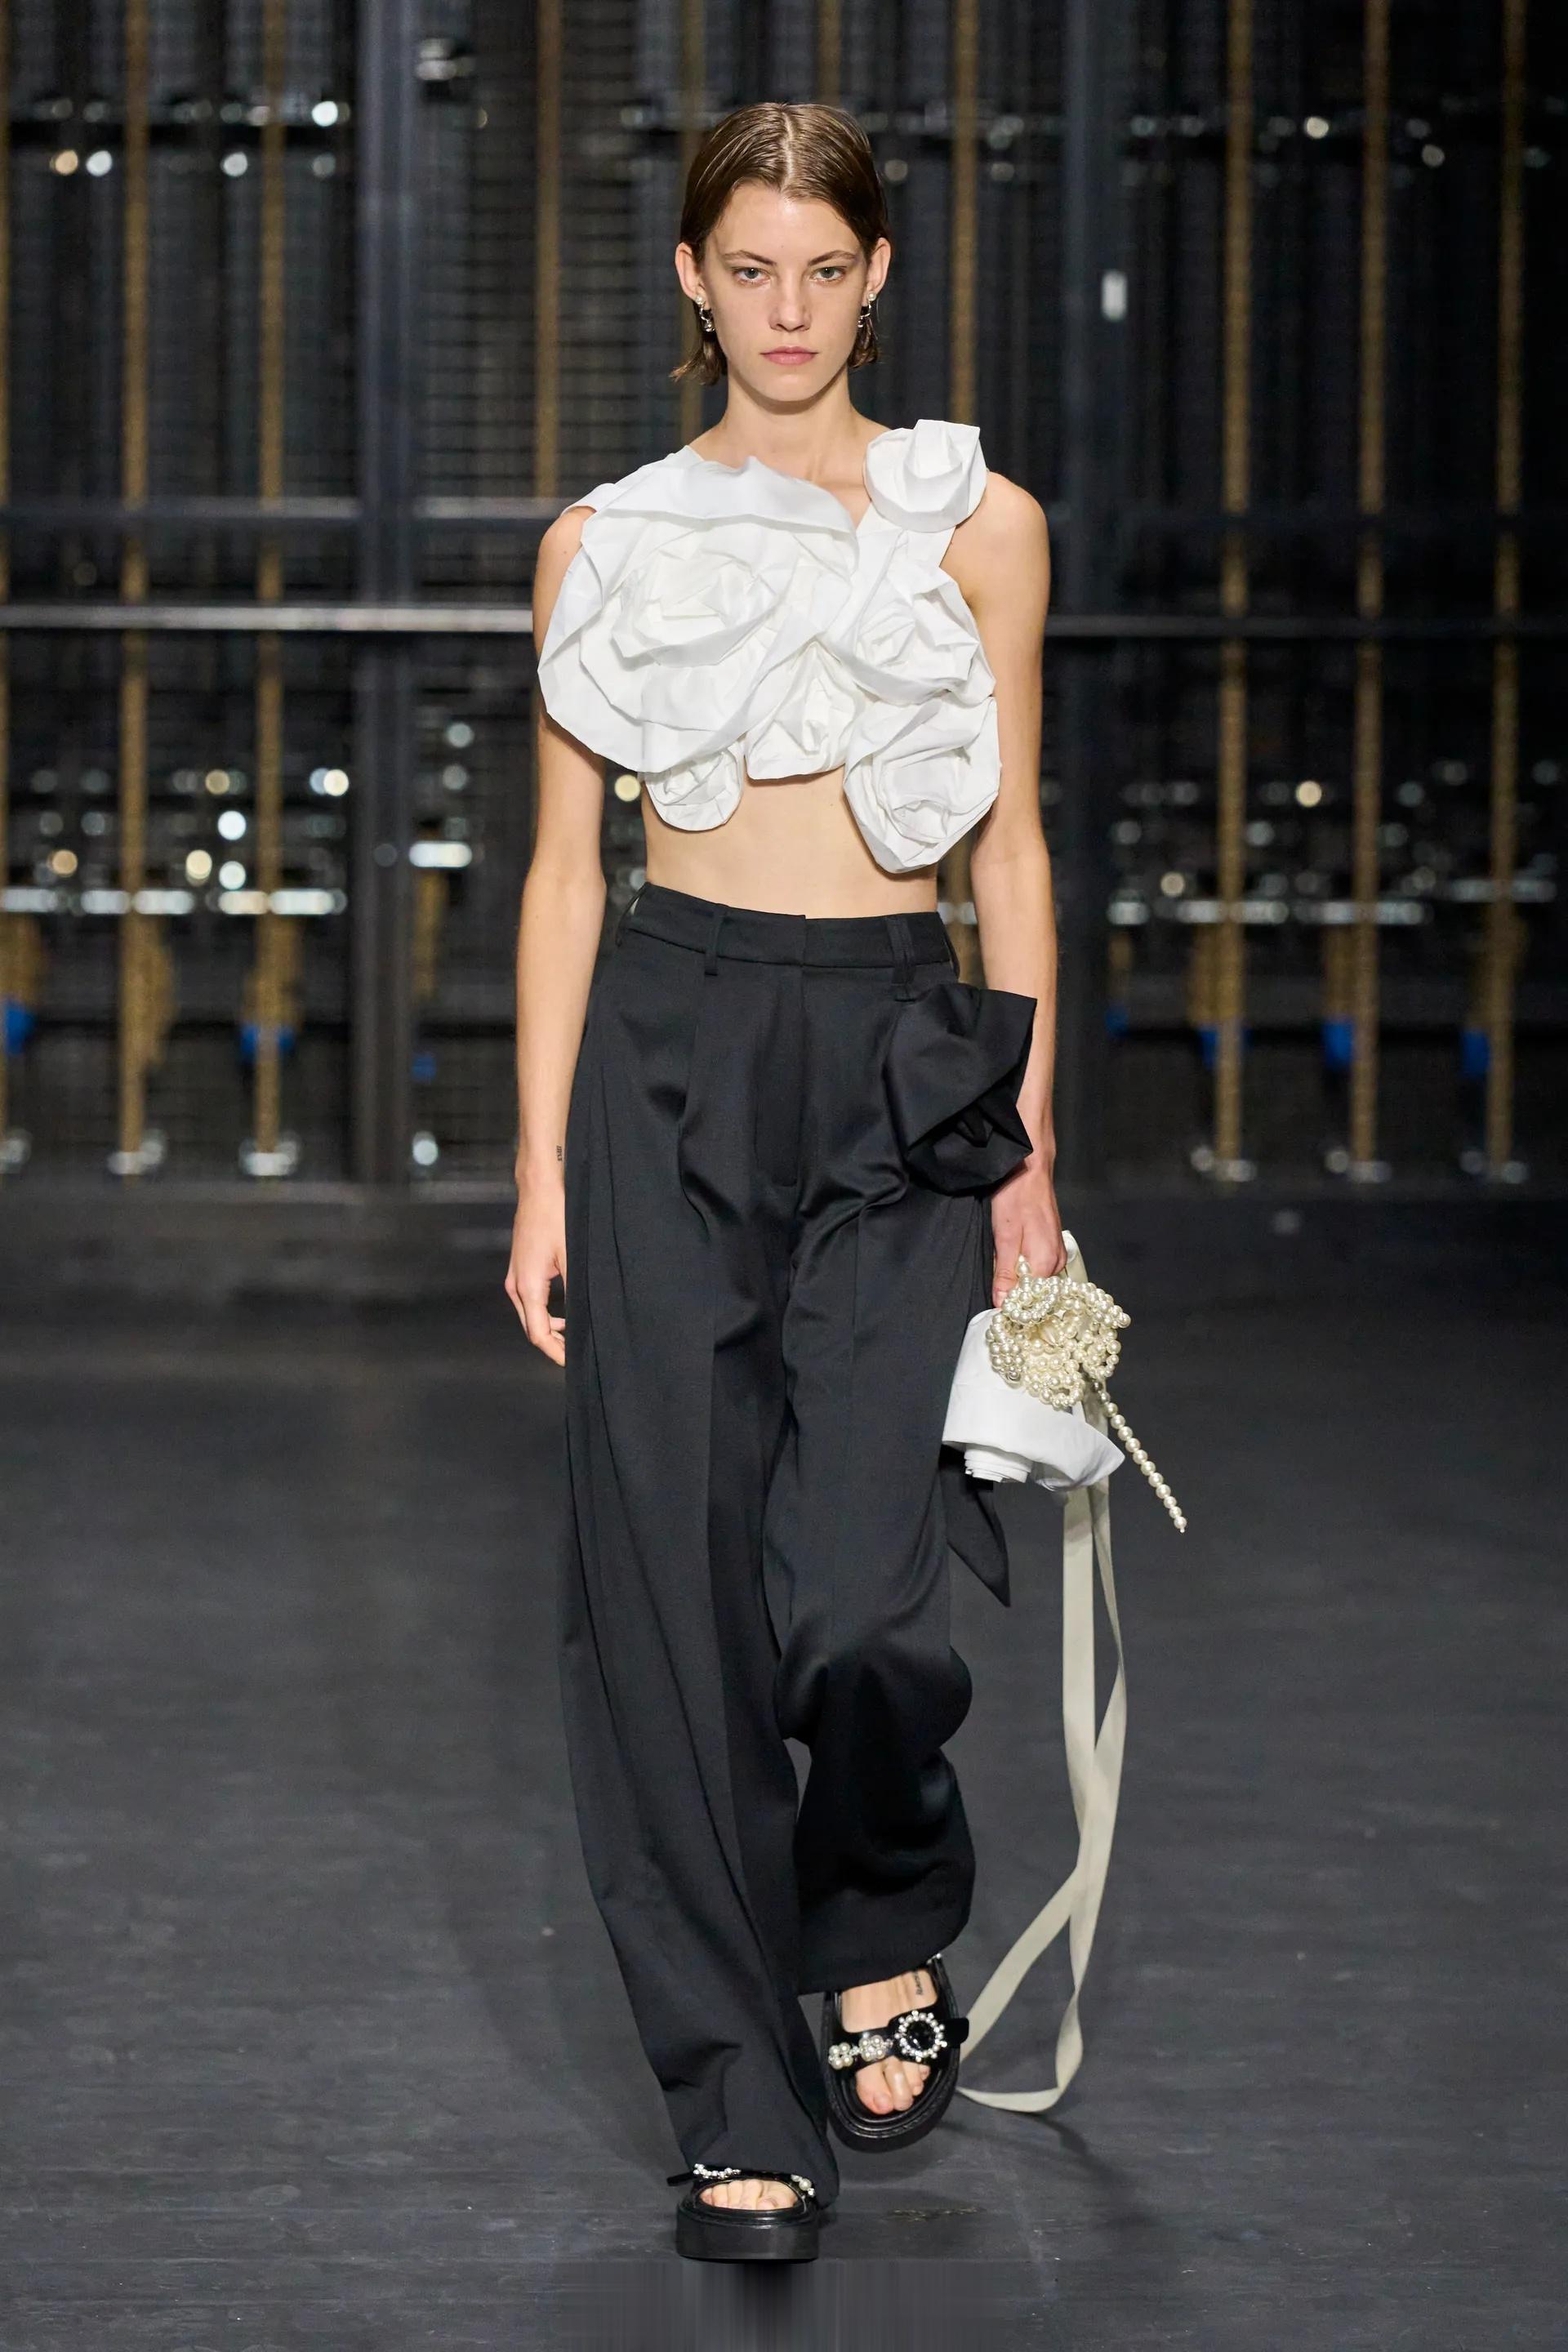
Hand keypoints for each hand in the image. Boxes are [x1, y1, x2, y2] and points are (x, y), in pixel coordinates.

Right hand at [505, 1181, 567, 1364]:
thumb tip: (583, 1319)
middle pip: (532, 1328)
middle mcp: (516, 1285)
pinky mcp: (520, 1269)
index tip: (571, 1362)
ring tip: (573, 1337)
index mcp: (527, 1287)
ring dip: (550, 1329)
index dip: (555, 1352)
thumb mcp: (572, 1257)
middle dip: (553, 1344)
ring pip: (530, 1315)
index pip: (538, 1333)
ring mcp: (516, 1277)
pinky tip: (564, 1314)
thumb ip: (575, 1292)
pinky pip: (530, 1301)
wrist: (540, 1188)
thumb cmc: (555, 1216)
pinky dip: (546, 1313)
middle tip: (576, 1354)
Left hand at [989, 1157, 1064, 1304]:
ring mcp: (1058, 1254)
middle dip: (1015, 1290)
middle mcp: (1058, 1262)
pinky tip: (1012, 1257)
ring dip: (1018, 1278)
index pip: (1031, 1300)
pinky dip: (1024, 1267)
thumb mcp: (1004, 1236)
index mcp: (1047, 1263)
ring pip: (1036, 1279)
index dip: (1012, 1303)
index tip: (996, 1304)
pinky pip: (1038, 1267)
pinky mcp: (1053, 1246)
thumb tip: (1003, 1304)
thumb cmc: (1016, 1197)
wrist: (1030, 1168)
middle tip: (996, 1281)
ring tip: (1003, 1266)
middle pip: (1034, 1291)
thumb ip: (1005, 1272)